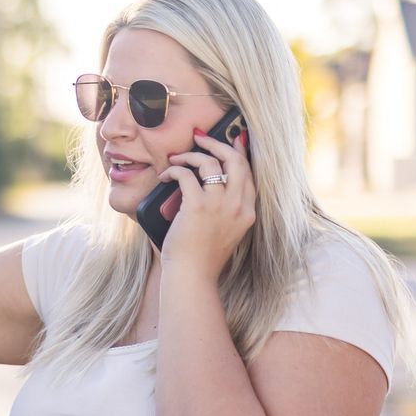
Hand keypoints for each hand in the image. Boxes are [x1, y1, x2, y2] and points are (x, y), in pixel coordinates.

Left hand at [155, 129, 255, 276]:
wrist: (193, 276)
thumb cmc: (202, 258)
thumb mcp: (225, 232)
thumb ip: (225, 210)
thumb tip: (209, 185)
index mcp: (247, 212)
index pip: (249, 173)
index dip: (240, 153)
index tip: (233, 139)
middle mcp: (238, 206)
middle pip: (235, 160)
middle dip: (218, 144)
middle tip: (200, 138)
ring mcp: (220, 205)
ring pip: (210, 163)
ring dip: (191, 155)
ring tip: (177, 158)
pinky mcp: (198, 206)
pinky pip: (186, 174)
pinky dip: (174, 170)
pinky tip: (166, 174)